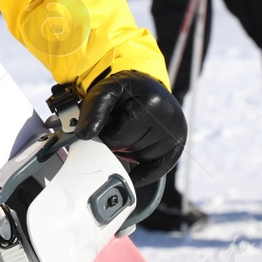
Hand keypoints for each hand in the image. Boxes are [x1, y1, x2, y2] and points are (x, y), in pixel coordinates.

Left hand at [76, 70, 186, 185]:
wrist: (147, 87)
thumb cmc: (125, 91)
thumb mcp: (106, 91)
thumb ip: (92, 111)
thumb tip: (84, 135)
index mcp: (151, 102)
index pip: (116, 136)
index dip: (105, 132)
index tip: (107, 122)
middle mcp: (170, 119)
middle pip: (129, 148)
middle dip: (117, 142)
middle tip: (119, 124)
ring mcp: (176, 134)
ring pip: (140, 159)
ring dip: (129, 151)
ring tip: (131, 130)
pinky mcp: (177, 146)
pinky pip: (157, 171)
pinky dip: (143, 174)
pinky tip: (134, 174)